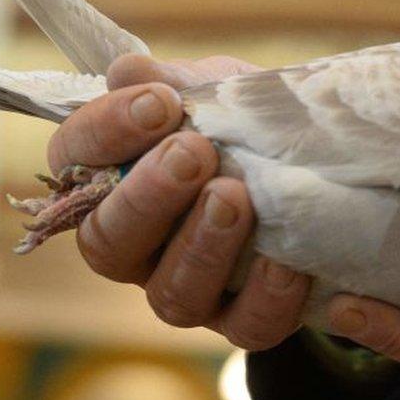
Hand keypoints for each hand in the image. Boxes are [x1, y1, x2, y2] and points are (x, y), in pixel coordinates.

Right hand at [45, 54, 311, 349]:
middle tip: (192, 151)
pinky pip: (247, 327)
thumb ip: (179, 85)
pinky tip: (288, 259)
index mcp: (112, 182)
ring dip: (201, 247)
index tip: (159, 101)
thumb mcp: (222, 95)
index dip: (106, 133)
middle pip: (109, 242)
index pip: (76, 160)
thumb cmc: (250, 129)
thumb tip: (129, 71)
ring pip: (173, 295)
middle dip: (148, 196)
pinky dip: (267, 297)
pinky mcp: (243, 321)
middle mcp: (137, 247)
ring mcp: (188, 289)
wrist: (323, 174)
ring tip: (234, 197)